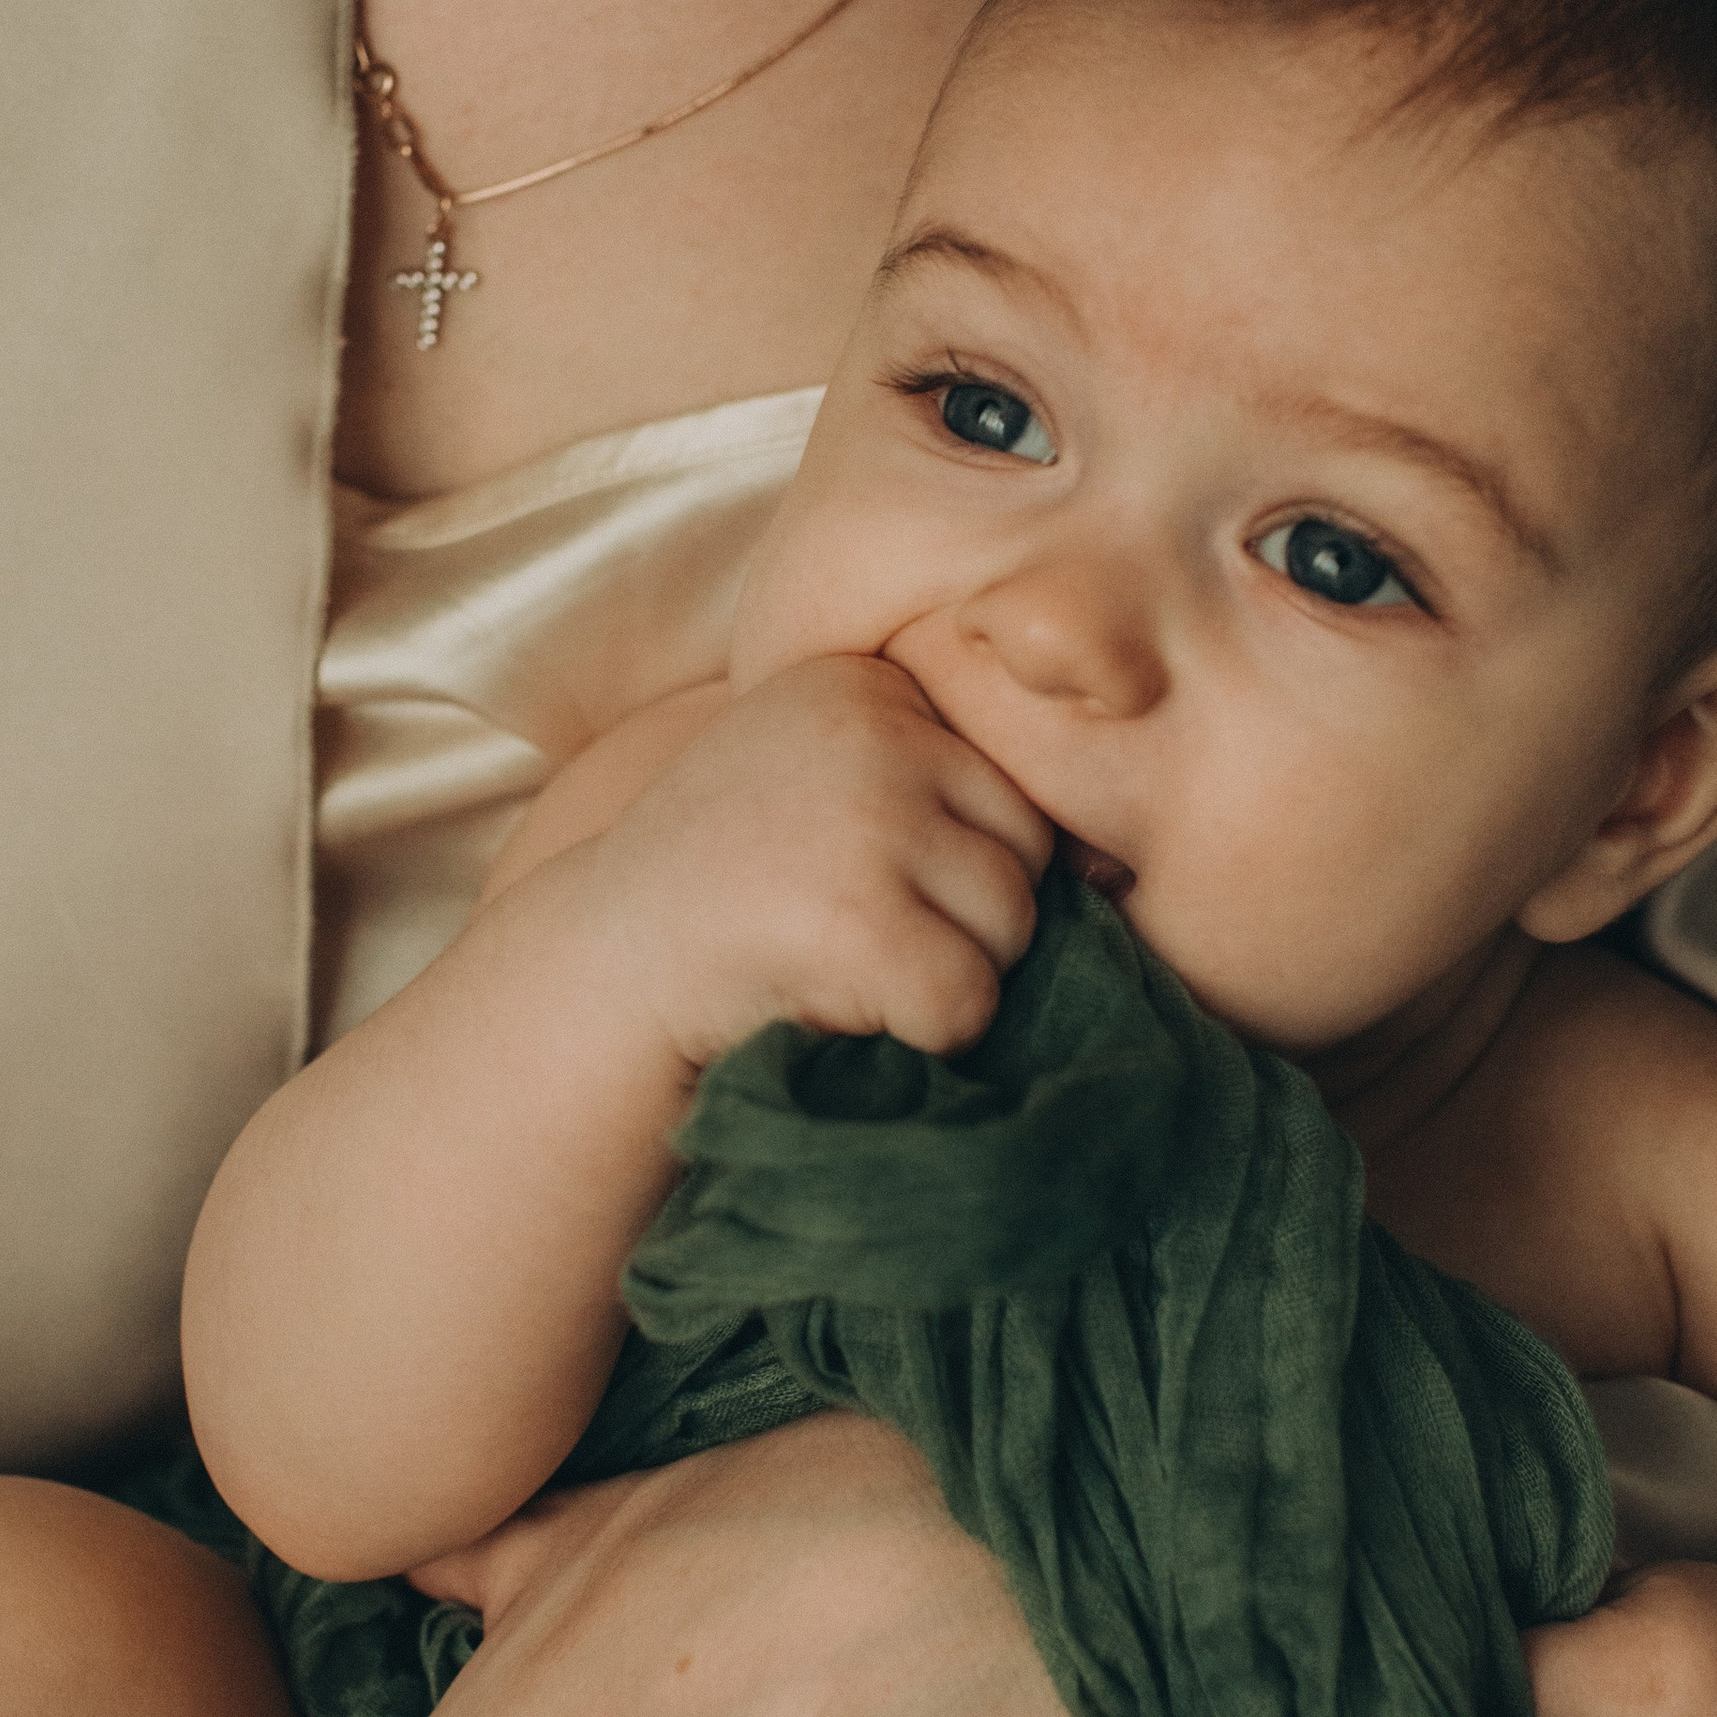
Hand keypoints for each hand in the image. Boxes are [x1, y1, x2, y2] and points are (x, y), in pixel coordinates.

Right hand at [584, 653, 1051, 1070]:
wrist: (599, 977)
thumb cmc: (728, 895)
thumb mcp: (821, 787)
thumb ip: (935, 786)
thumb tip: (1118, 864)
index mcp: (862, 683)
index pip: (1002, 782)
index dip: (946, 862)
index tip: (846, 881)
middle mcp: (869, 729)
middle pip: (1024, 849)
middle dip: (961, 918)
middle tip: (848, 938)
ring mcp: (863, 820)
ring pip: (1010, 927)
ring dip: (943, 976)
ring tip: (836, 967)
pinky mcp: (856, 920)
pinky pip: (967, 1001)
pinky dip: (919, 1034)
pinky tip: (833, 1006)